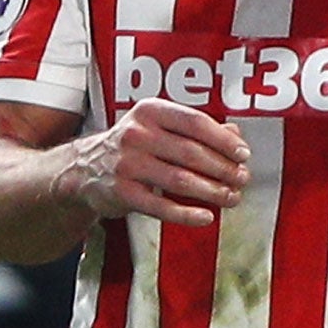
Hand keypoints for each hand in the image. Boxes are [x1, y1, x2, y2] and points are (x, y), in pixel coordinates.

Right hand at [54, 98, 250, 224]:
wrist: (83, 169)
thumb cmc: (133, 146)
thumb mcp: (160, 127)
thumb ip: (197, 128)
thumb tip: (235, 135)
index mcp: (150, 111)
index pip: (195, 122)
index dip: (224, 140)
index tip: (244, 154)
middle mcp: (136, 134)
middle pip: (191, 153)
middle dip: (223, 168)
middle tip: (242, 179)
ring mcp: (126, 164)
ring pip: (180, 180)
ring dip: (212, 191)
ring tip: (232, 198)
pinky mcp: (121, 192)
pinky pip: (161, 206)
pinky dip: (186, 214)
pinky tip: (206, 217)